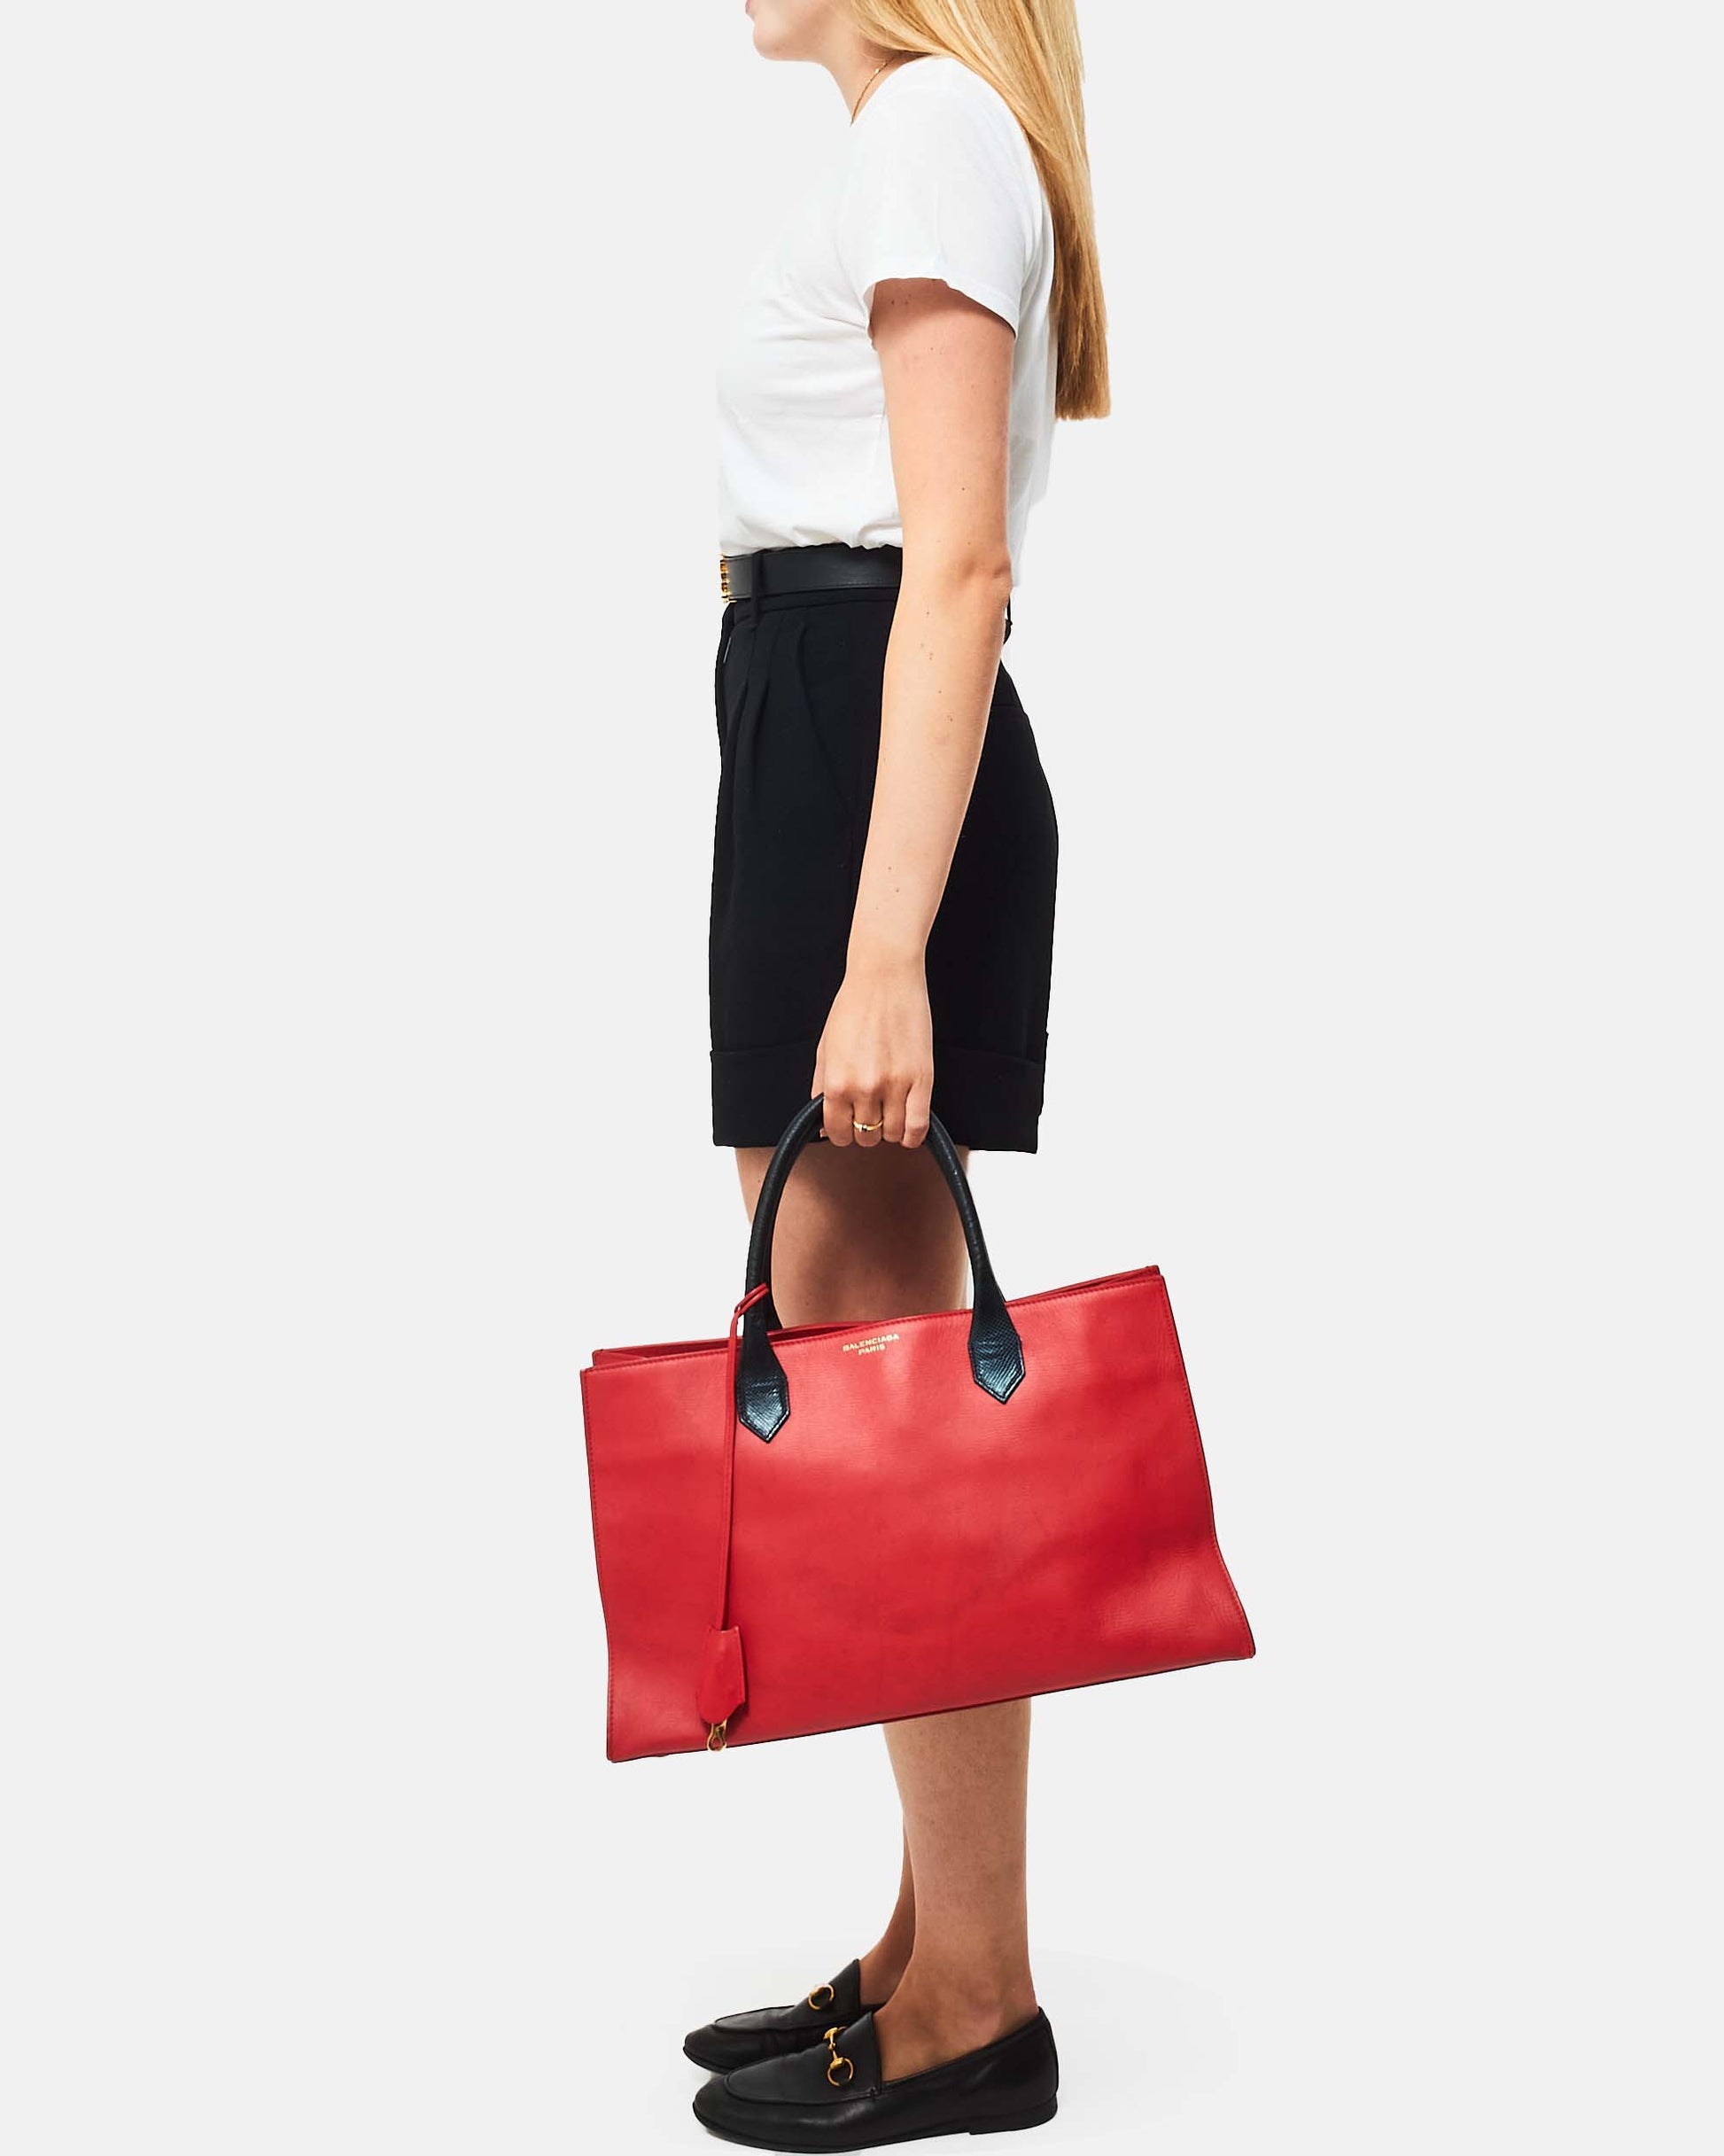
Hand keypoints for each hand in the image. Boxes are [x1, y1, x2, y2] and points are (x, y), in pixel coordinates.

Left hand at [812, 950, 933, 1147]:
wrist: (884, 976)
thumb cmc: (853, 1007)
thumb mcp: (824, 1049)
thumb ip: (820, 1089)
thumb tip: (821, 1127)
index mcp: (836, 1082)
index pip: (837, 1133)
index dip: (842, 1132)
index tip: (848, 1125)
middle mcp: (864, 1088)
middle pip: (866, 1136)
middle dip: (866, 1128)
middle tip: (870, 1111)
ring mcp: (895, 1085)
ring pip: (892, 1134)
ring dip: (889, 1129)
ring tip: (889, 1110)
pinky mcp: (922, 1079)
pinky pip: (918, 1125)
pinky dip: (912, 1133)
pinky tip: (908, 1125)